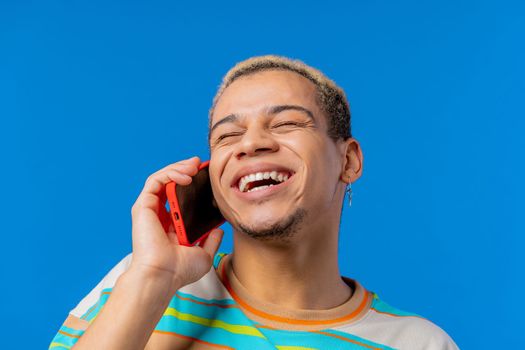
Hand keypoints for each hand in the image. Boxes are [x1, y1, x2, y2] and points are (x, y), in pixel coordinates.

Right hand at [129, 156, 223, 293]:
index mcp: (171, 225)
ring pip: (162, 178)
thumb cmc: (179, 271)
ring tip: (195, 166)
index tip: (208, 177)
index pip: (181, 197)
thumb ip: (211, 241)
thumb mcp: (204, 255)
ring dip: (179, 167)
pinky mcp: (143, 206)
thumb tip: (218, 230)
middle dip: (186, 170)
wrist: (163, 276)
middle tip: (201, 165)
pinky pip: (155, 181)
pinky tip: (186, 175)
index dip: (193, 184)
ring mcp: (150, 210)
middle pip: (171, 184)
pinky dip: (170, 173)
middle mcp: (159, 215)